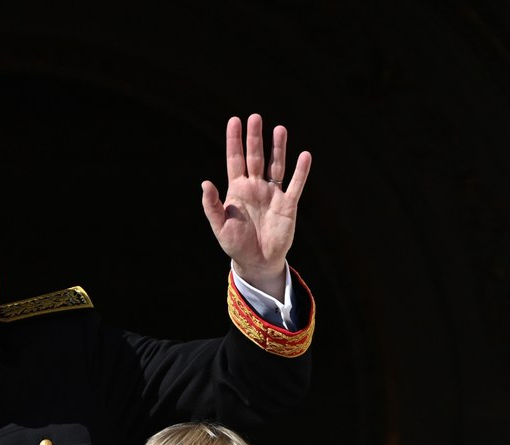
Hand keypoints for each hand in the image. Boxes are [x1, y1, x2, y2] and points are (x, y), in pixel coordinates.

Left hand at [202, 113, 311, 300]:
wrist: (257, 261)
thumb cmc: (235, 244)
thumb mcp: (219, 226)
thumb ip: (212, 205)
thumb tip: (205, 183)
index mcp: (237, 189)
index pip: (235, 159)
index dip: (234, 141)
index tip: (234, 121)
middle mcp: (255, 187)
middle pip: (256, 157)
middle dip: (255, 138)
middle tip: (256, 117)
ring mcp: (272, 194)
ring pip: (276, 165)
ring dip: (278, 148)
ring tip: (279, 129)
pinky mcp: (288, 204)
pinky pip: (295, 184)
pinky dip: (301, 171)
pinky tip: (304, 155)